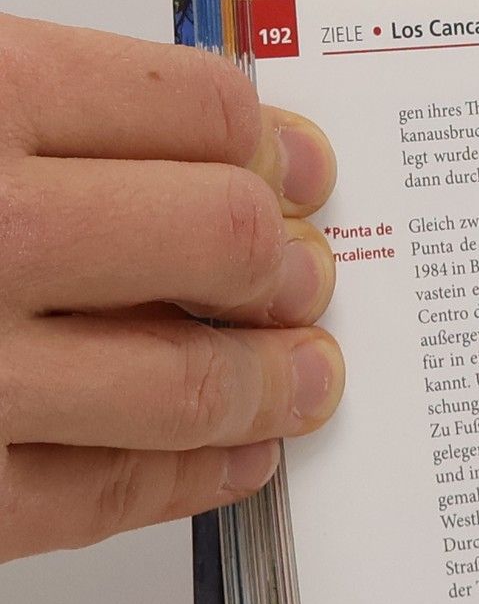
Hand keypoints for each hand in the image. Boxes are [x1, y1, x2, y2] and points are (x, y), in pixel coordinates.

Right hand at [0, 14, 343, 561]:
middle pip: (223, 240)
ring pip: (193, 384)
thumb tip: (219, 143)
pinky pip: (111, 493)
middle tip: (311, 277)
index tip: (304, 169)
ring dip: (276, 384)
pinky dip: (198, 476)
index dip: (273, 145)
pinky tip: (235, 458)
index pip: (196, 112)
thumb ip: (42, 110)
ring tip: (309, 376)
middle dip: (290, 263)